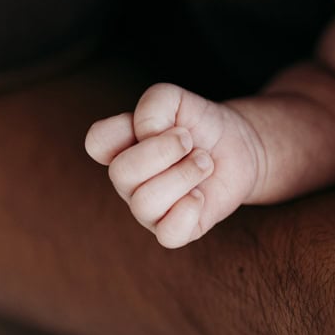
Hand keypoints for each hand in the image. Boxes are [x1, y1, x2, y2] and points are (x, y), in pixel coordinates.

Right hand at [85, 83, 263, 247]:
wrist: (238, 148)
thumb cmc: (199, 125)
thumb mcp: (177, 99)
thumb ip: (154, 104)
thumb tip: (146, 135)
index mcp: (120, 148)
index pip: (97, 142)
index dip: (126, 128)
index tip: (165, 123)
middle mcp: (128, 181)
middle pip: (120, 173)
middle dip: (163, 151)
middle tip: (190, 142)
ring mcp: (148, 209)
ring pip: (144, 204)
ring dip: (184, 175)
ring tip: (205, 162)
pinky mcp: (175, 230)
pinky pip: (167, 235)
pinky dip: (187, 212)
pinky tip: (200, 195)